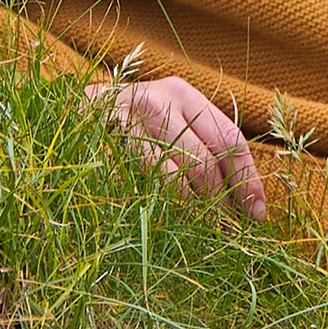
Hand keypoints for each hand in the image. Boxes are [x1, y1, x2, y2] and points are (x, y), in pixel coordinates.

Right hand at [84, 74, 266, 218]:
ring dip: (194, 214)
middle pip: (204, 164)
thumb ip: (204, 143)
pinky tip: (169, 225)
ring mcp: (125, 128)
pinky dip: (160, 212)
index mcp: (181, 94)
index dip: (247, 180)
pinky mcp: (101, 151)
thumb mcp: (169, 115)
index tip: (257, 213)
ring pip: (172, 183)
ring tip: (206, 234)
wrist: (70, 109)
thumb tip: (246, 199)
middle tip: (233, 233)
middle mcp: (155, 104)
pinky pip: (139, 191)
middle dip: (223, 204)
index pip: (229, 140)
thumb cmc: (133, 120)